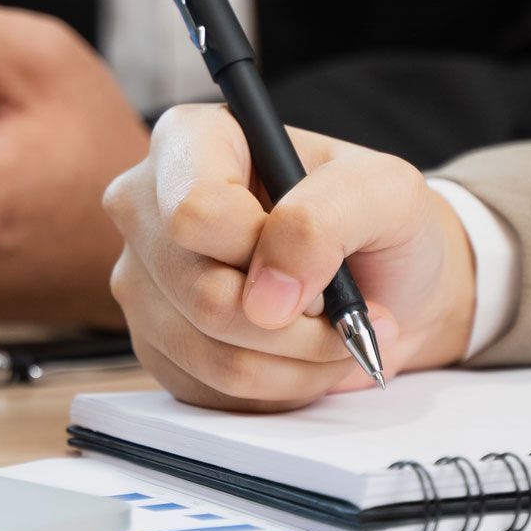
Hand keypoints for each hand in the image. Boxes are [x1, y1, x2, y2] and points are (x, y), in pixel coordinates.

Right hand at [102, 104, 475, 411]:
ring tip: (336, 335)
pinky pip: (211, 389)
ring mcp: (144, 280)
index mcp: (192, 141)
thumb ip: (325, 220)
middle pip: (202, 292)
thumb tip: (267, 297)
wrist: (386, 282)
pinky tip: (301, 356)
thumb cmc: (380, 223)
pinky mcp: (157, 344)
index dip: (260, 250)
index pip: (194, 211)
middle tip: (344, 305)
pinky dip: (278, 386)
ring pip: (210, 352)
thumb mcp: (386, 192)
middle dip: (295, 320)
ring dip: (296, 360)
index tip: (318, 261)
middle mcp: (148, 207)